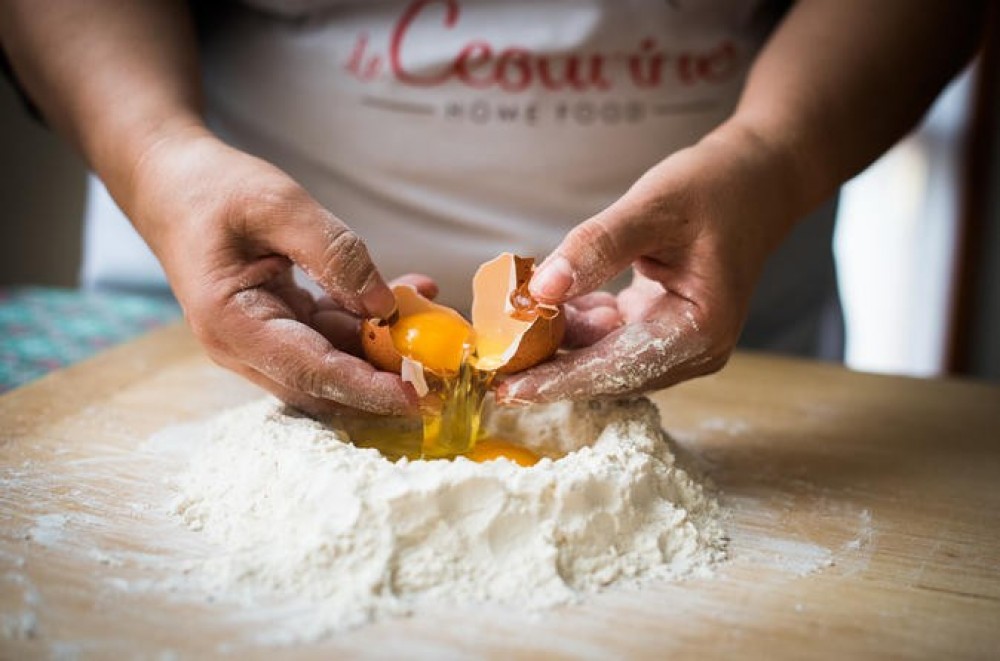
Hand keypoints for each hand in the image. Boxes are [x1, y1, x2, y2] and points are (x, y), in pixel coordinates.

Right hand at [127, 128, 426, 416]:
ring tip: (427, 310)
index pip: (310, 373)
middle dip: (383, 378)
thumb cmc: (213, 189)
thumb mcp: (278, 205)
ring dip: (382, 346)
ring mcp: (261, 341)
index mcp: (232, 324)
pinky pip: (331, 336)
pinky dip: (367, 323)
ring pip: (334, 361)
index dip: (366, 389)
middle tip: (440, 366)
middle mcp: (244, 347)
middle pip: (325, 383)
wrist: (173, 183)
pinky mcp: (279, 327)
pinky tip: (404, 294)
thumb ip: (335, 254)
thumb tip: (383, 306)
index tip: (415, 398)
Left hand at [496, 123, 796, 402]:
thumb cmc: (714, 186)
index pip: (616, 368)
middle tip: (488, 361)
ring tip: (504, 328)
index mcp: (699, 332)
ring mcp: (676, 342)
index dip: (558, 380)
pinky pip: (606, 336)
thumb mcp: (653, 206)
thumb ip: (596, 248)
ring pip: (601, 356)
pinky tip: (540, 302)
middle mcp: (691, 350)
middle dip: (548, 366)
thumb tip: (540, 289)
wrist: (757, 177)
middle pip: (606, 372)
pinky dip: (573, 322)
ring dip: (555, 343)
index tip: (506, 388)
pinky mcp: (660, 327)